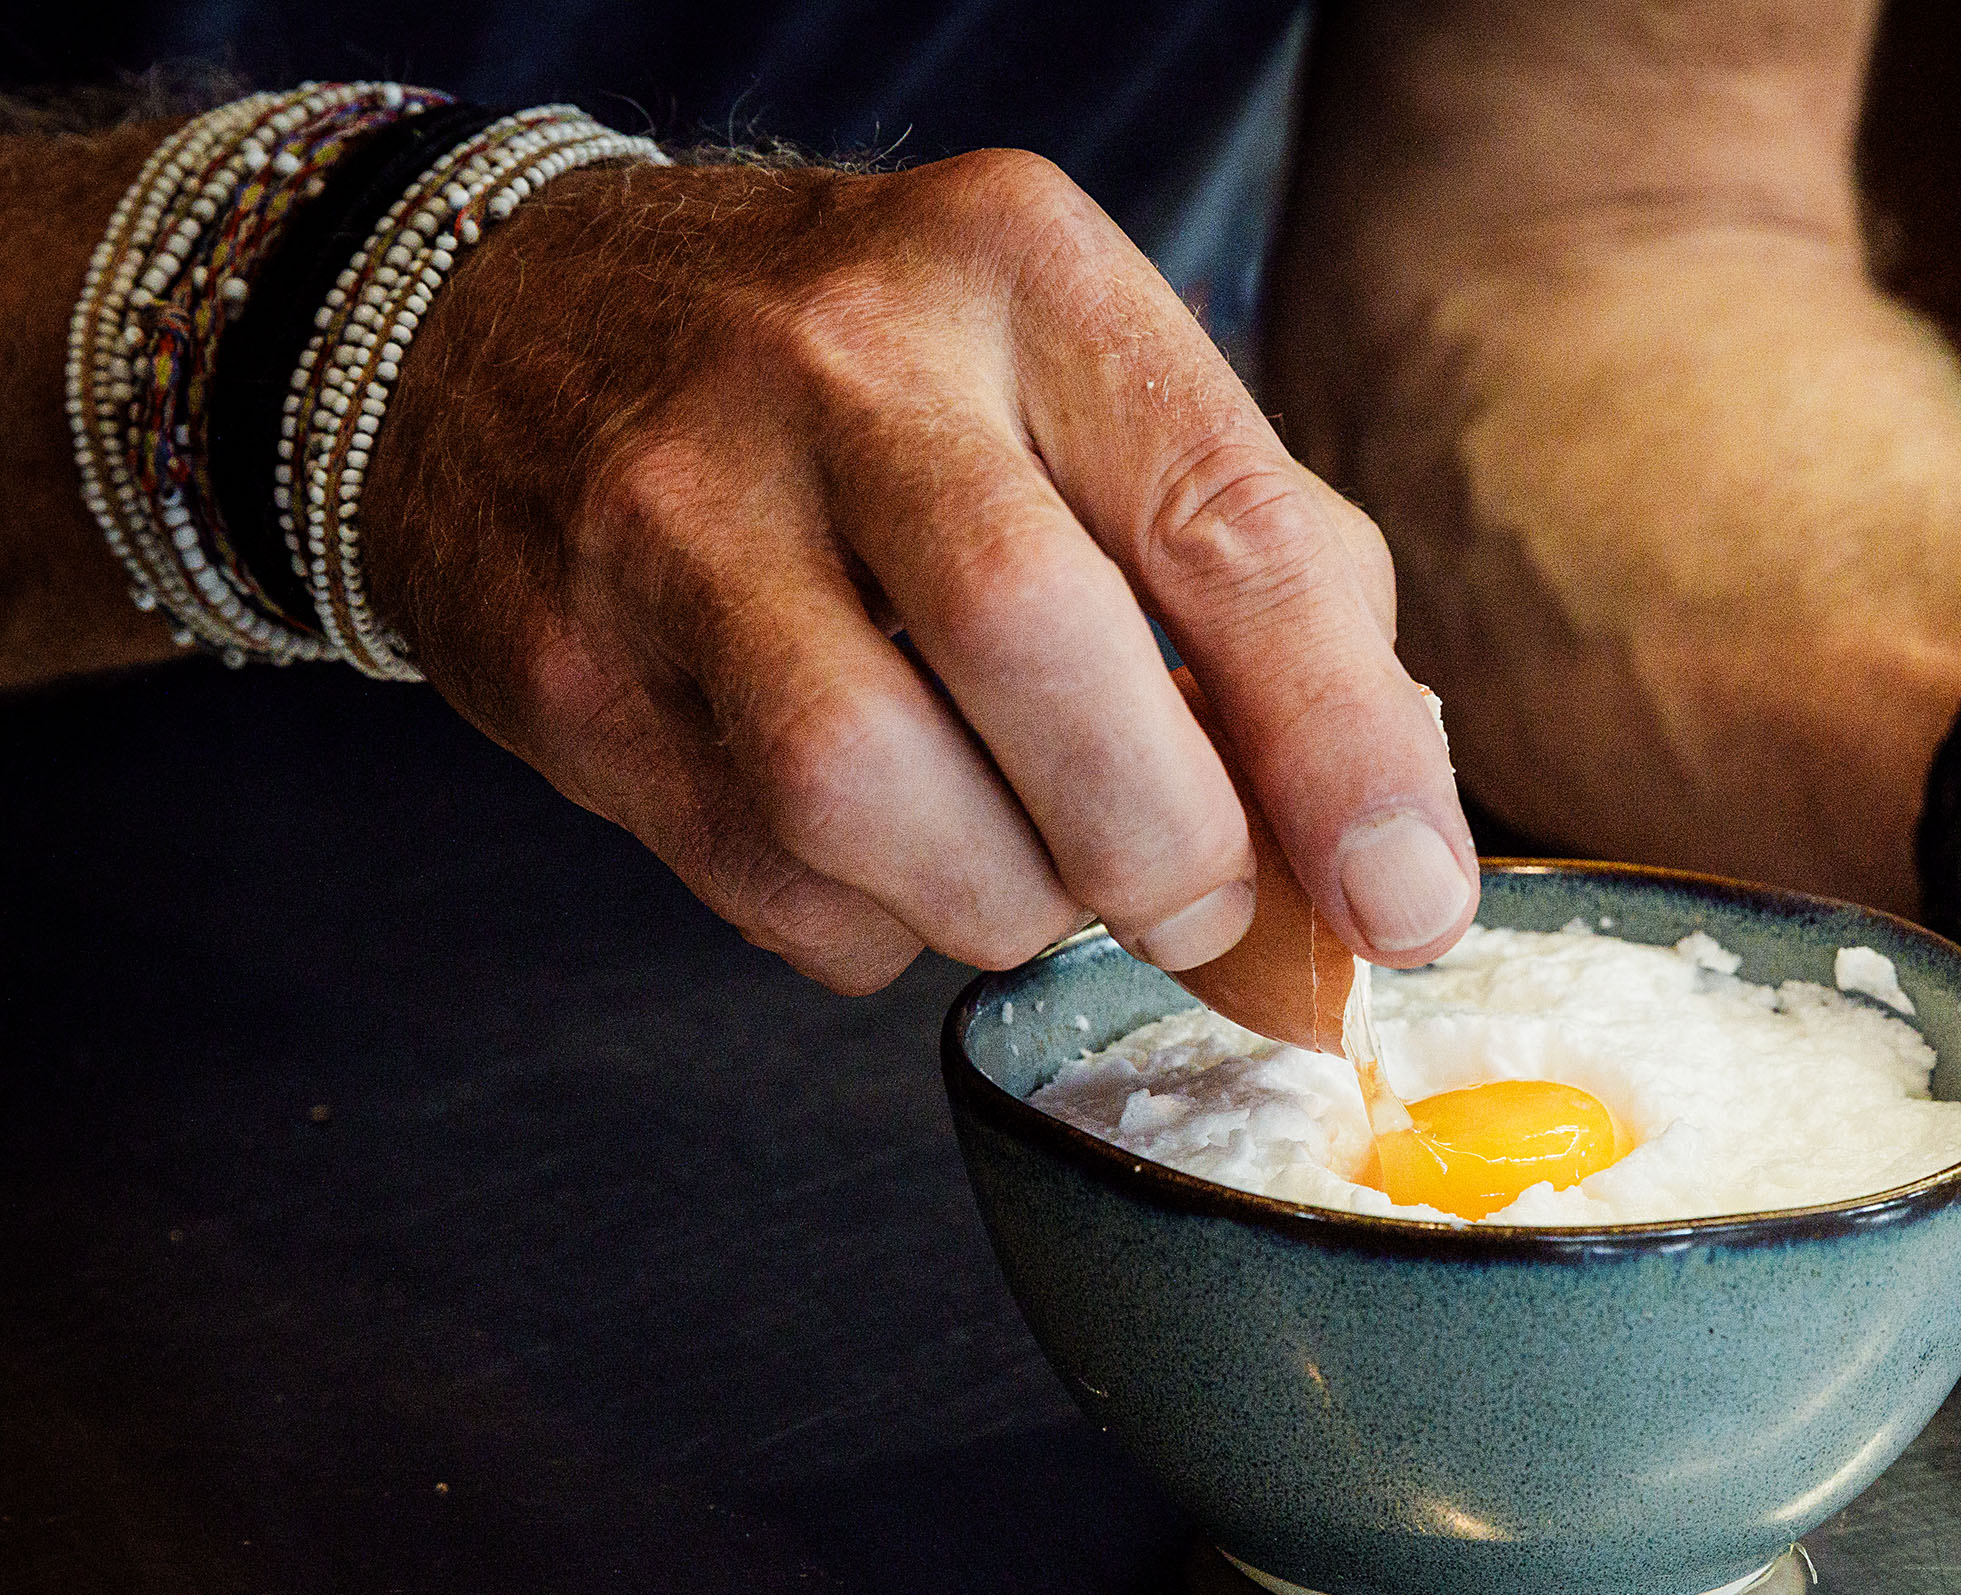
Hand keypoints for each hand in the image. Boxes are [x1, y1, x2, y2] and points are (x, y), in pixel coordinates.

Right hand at [361, 150, 1476, 990]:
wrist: (515, 333)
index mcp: (1020, 269)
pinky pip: (772, 881)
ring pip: (873, 796)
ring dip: (1005, 903)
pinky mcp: (570, 670)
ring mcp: (672, 513)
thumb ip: (1259, 577)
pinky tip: (892, 856)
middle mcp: (835, 366)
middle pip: (1042, 656)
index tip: (1410, 899)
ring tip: (1032, 871)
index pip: (1224, 527)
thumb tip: (1382, 838)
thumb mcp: (1084, 389)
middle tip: (1199, 904)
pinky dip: (879, 924)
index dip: (1339, 748)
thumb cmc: (878, 395)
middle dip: (1163, 846)